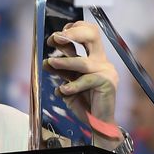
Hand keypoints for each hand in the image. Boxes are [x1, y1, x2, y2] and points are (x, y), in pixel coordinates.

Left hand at [42, 21, 126, 150]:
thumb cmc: (84, 102)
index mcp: (93, 57)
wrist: (98, 123)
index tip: (54, 37)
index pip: (87, 34)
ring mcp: (106, 70)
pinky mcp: (107, 83)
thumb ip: (62, 72)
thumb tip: (46, 61)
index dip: (72, 30)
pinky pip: (86, 81)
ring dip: (64, 62)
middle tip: (56, 37)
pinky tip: (63, 90)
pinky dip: (72, 86)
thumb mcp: (69, 84)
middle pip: (92, 35)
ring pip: (82, 62)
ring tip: (49, 63)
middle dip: (72, 34)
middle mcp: (100, 60)